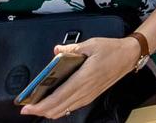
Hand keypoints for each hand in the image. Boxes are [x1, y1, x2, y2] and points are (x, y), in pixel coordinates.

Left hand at [17, 37, 143, 118]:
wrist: (129, 56)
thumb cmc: (112, 50)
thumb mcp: (91, 44)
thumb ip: (71, 48)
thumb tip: (56, 50)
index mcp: (84, 78)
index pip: (57, 97)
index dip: (40, 105)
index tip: (27, 106)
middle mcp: (86, 90)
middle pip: (58, 108)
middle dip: (40, 110)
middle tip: (27, 108)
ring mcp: (89, 95)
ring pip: (65, 110)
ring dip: (49, 111)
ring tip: (37, 107)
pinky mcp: (91, 96)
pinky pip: (72, 107)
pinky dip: (60, 109)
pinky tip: (53, 106)